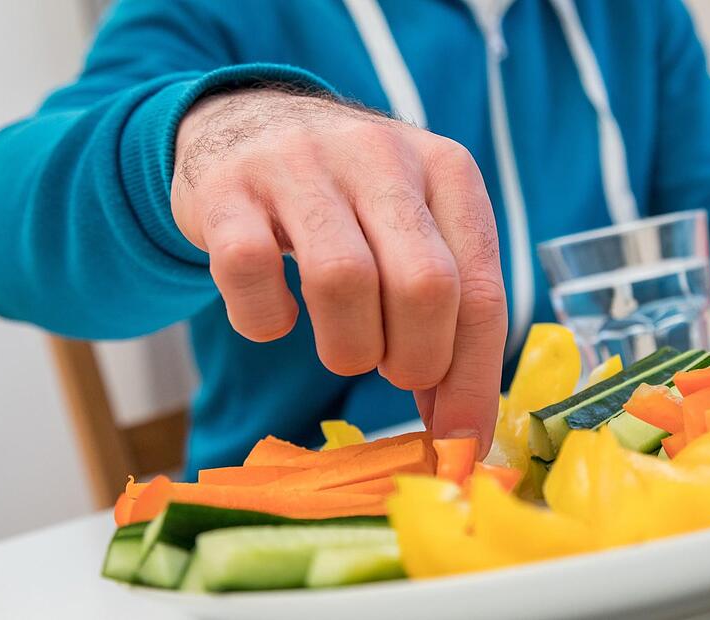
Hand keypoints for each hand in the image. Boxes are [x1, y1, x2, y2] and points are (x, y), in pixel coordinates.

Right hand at [172, 86, 506, 451]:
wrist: (248, 122)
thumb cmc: (350, 200)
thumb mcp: (415, 229)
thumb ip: (447, 313)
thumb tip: (460, 428)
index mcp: (447, 171)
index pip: (482, 291)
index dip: (474, 380)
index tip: (462, 440)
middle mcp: (380, 156)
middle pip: (424, 286)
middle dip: (416, 361)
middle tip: (395, 373)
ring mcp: (300, 166)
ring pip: (342, 281)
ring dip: (347, 347)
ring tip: (345, 345)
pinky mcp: (226, 188)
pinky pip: (250, 275)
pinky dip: (265, 319)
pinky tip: (280, 316)